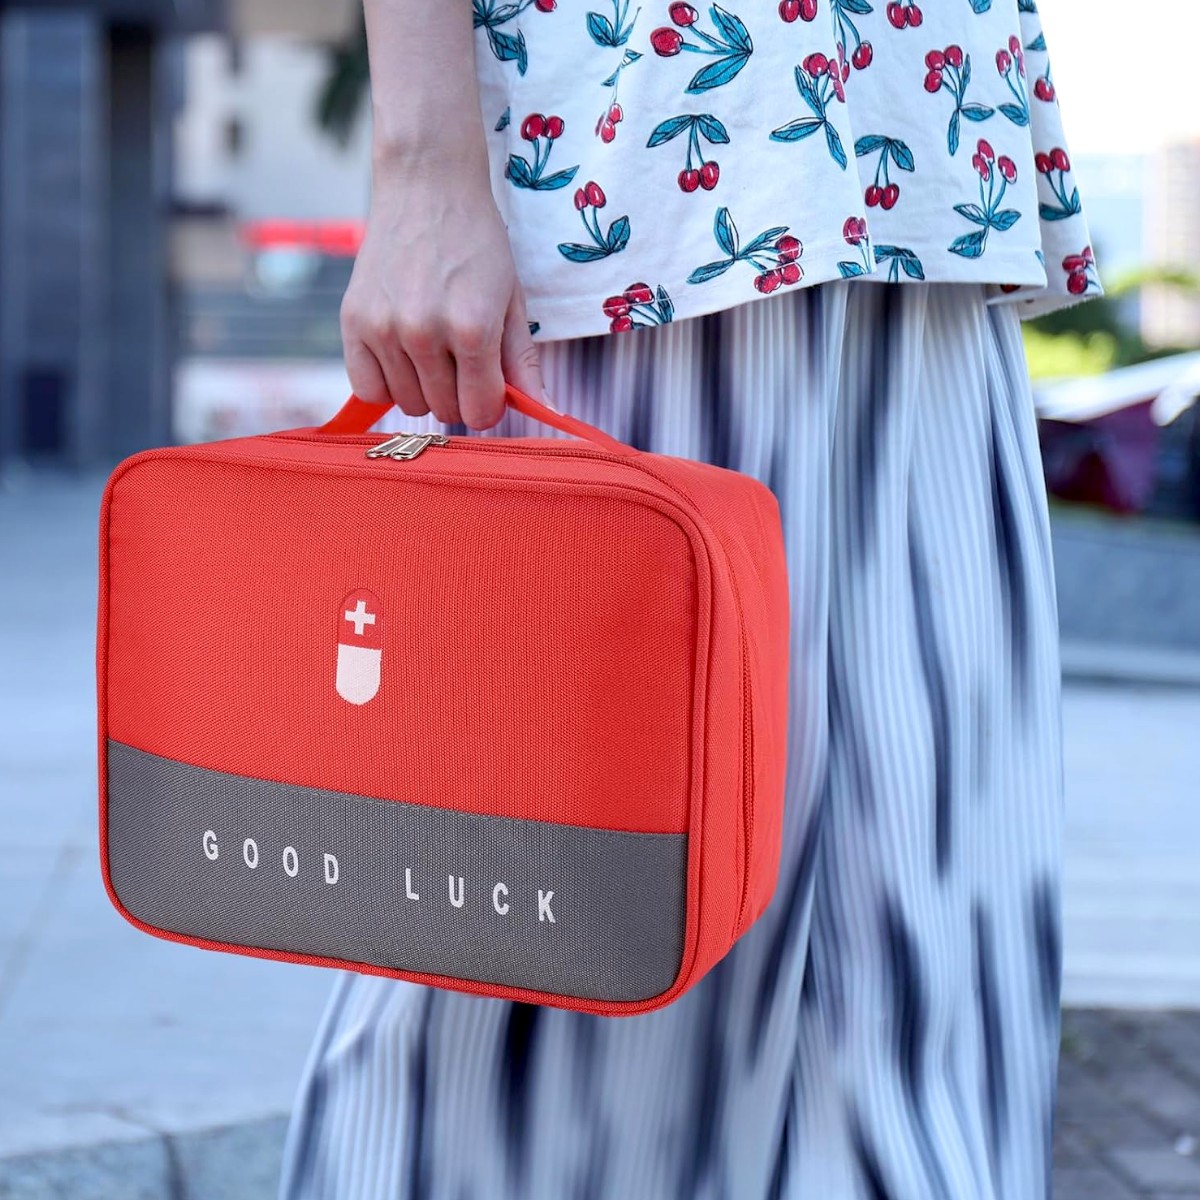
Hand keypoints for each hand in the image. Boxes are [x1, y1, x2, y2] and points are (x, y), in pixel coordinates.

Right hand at [340, 162, 548, 430]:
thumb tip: (544, 411)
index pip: (479, 411)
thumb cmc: (477, 243)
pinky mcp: (352, 321)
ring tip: (431, 347)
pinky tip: (400, 357)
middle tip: (460, 358)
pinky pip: (367, 388)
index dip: (489, 404)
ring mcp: (384, 328)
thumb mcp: (512, 300)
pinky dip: (385, 384)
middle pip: (444, 411)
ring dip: (423, 388)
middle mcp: (424, 332)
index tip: (488, 383)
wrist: (426, 186)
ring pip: (408, 403)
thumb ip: (523, 361)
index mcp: (472, 328)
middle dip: (458, 394)